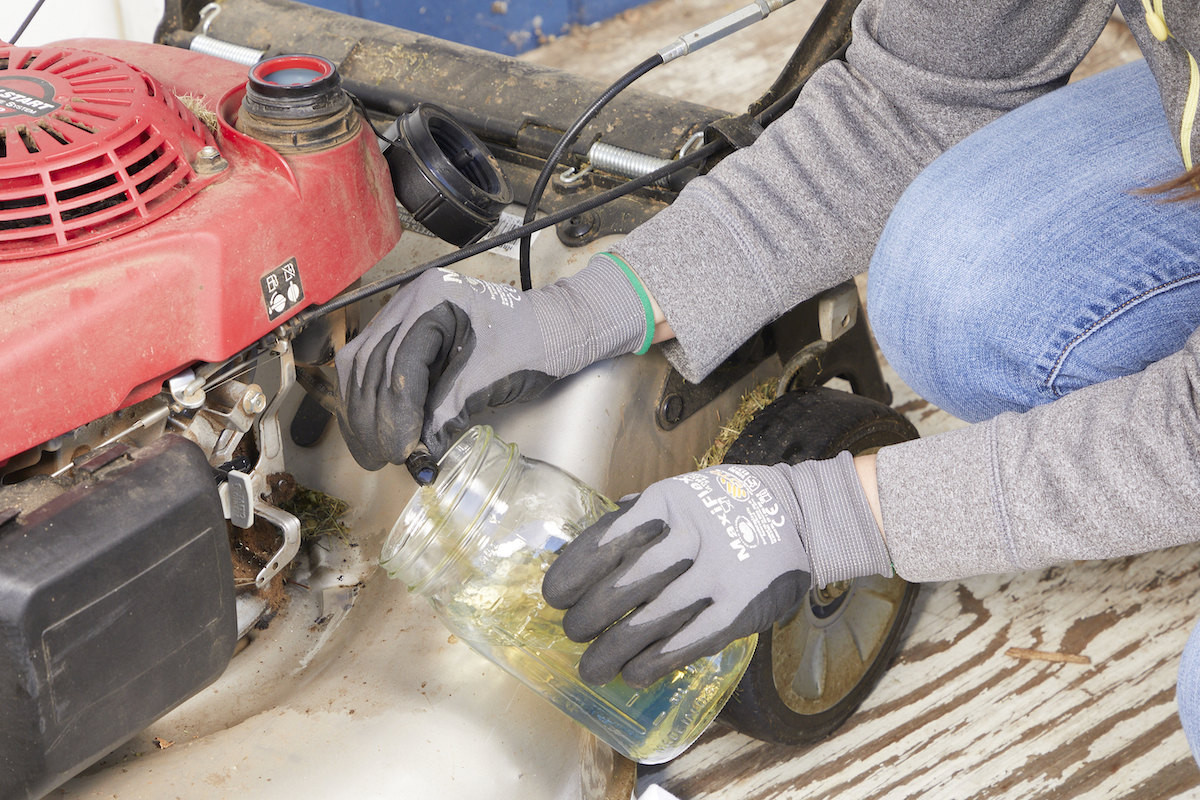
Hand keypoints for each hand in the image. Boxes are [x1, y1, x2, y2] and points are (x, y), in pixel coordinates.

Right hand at [334, 255, 649, 469]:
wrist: (554, 330)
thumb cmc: (532, 345)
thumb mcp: (489, 380)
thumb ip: (447, 413)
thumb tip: (416, 454)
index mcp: (431, 299)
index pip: (398, 362)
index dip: (395, 413)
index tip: (400, 451)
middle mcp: (409, 302)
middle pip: (370, 365)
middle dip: (373, 417)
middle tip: (384, 458)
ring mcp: (403, 317)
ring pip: (362, 369)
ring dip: (364, 414)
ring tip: (375, 453)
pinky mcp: (405, 337)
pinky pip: (372, 371)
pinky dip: (371, 403)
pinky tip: (375, 432)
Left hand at [542, 453, 890, 686]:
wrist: (800, 517)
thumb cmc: (729, 506)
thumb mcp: (681, 494)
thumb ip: (637, 517)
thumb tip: (585, 545)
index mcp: (663, 504)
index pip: (603, 541)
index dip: (571, 573)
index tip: (554, 595)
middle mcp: (684, 539)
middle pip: (618, 586)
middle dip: (587, 617)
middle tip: (573, 633)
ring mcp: (712, 577)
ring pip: (646, 622)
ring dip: (611, 651)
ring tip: (592, 669)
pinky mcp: (736, 611)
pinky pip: (685, 643)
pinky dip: (653, 662)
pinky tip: (633, 673)